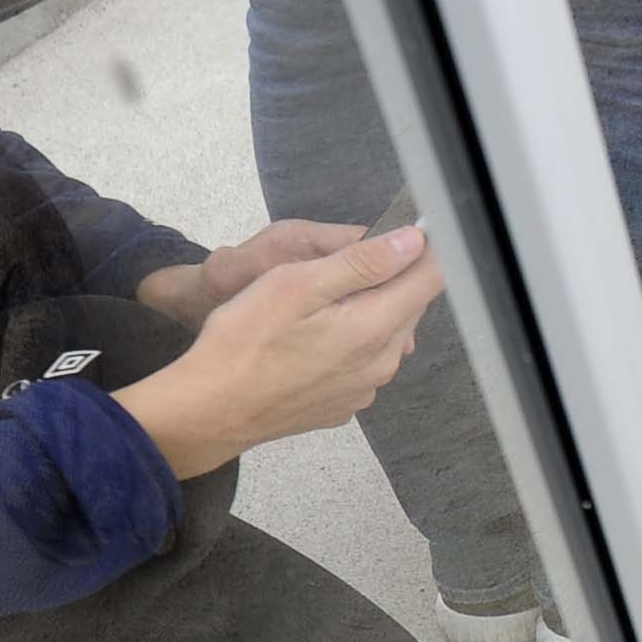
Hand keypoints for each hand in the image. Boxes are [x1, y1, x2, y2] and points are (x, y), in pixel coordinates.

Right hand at [115, 227, 444, 476]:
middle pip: (411, 307)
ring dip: (371, 311)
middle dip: (391, 279)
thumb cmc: (245, 339)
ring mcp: (365, 391)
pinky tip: (312, 340)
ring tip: (321, 303)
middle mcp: (383, 364)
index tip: (405, 231)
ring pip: (388, 335)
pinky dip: (352, 344)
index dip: (424, 249)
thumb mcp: (297, 284)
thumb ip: (362, 262)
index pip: (431, 279)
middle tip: (344, 264)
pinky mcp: (344, 407)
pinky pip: (364, 363)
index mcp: (376, 328)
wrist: (210, 410)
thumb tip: (415, 241)